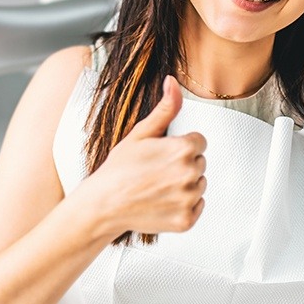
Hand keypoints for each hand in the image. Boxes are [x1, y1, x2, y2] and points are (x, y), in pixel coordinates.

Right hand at [89, 75, 206, 235]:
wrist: (103, 204)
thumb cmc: (119, 169)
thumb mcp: (141, 133)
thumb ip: (165, 108)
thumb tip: (173, 82)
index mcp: (183, 149)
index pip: (199, 141)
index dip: (179, 146)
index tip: (162, 154)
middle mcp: (190, 174)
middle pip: (200, 162)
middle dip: (182, 164)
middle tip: (156, 170)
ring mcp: (188, 199)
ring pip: (199, 185)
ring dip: (184, 185)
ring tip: (157, 186)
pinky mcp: (186, 220)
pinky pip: (197, 207)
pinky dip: (184, 206)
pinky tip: (162, 201)